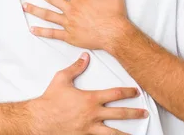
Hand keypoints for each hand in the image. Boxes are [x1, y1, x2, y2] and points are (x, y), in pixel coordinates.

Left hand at [24, 0, 129, 50]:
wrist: (115, 35)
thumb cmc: (115, 15)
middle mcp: (71, 10)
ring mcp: (69, 23)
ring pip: (48, 15)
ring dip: (35, 9)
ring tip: (25, 5)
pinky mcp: (69, 36)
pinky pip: (53, 33)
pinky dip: (42, 32)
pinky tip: (32, 29)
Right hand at [28, 53, 147, 134]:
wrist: (39, 120)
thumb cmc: (50, 100)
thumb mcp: (61, 79)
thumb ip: (75, 67)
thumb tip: (85, 57)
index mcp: (90, 99)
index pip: (115, 94)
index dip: (128, 92)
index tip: (136, 92)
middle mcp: (93, 115)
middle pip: (120, 114)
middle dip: (134, 113)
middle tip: (144, 112)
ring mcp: (89, 128)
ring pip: (113, 132)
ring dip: (126, 132)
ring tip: (136, 134)